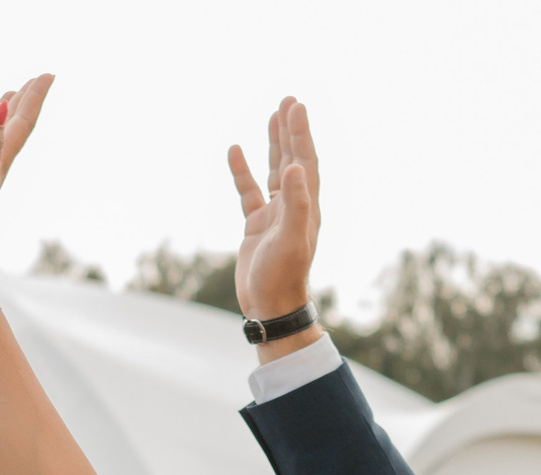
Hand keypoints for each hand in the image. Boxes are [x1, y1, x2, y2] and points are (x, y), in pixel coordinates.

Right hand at [230, 97, 320, 322]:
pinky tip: (235, 152)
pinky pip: (249, 192)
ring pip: (273, 171)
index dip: (300, 133)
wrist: (270, 308)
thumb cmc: (283, 277)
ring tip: (272, 115)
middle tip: (288, 100)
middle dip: (290, 130)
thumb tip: (297, 167)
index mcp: (306, 206)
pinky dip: (242, 172)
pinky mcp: (256, 227)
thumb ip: (296, 203)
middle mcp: (293, 207)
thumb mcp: (290, 239)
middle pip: (293, 159)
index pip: (305, 160)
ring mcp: (274, 216)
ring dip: (273, 144)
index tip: (294, 106)